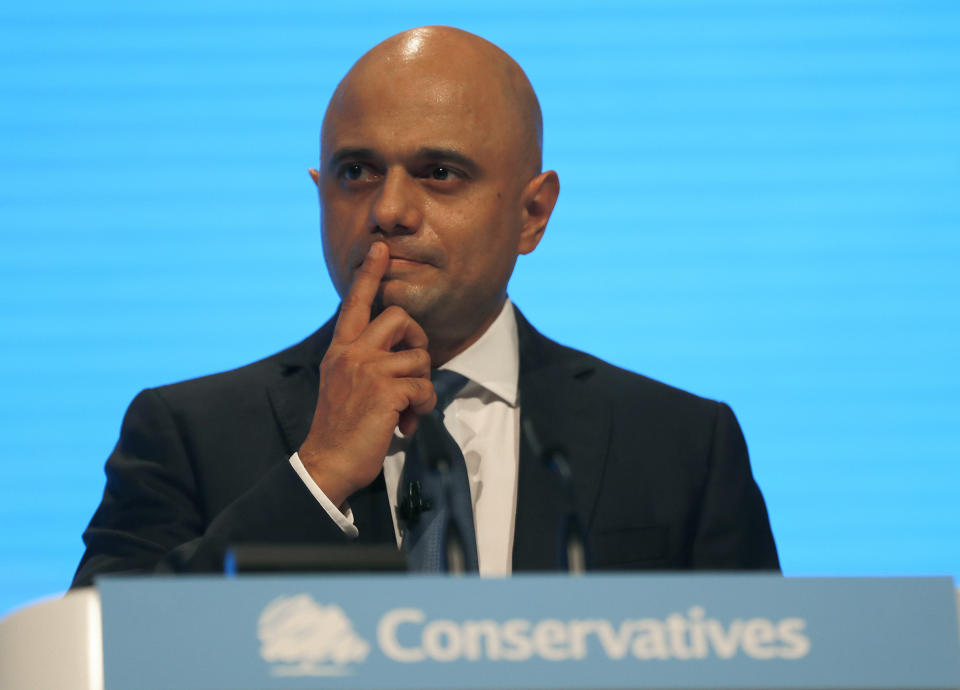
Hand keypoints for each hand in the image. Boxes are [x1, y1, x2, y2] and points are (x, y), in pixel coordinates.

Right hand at [298, 241, 434, 506]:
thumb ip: (364, 362)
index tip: (379, 247)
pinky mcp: (385, 391)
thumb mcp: (344, 384)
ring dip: (421, 387)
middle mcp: (351, 353)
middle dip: (418, 342)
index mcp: (340, 350)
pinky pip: (424, 387)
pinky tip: (404, 424)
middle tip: (412, 369)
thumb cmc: (341, 427)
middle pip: (400, 318)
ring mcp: (368, 370)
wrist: (328, 462)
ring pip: (419, 358)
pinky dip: (422, 408)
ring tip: (405, 409)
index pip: (356, 303)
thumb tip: (403, 355)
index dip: (369, 274)